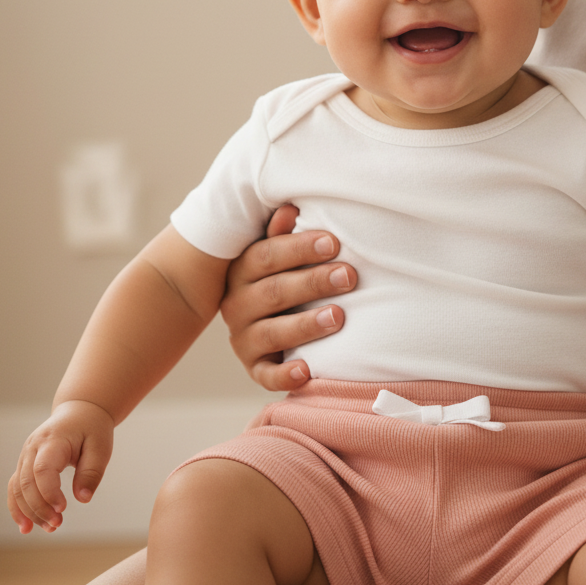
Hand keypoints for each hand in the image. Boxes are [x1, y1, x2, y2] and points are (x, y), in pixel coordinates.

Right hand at [7, 400, 113, 533]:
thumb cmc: (92, 429)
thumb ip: (92, 472)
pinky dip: (18, 508)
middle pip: (27, 483)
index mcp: (53, 440)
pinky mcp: (24, 464)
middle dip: (39, 508)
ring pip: (18, 488)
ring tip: (49, 528)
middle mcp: (33, 447)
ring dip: (29, 512)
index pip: (43, 470)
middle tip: (57, 525)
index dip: (48, 493)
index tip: (62, 509)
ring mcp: (25, 456)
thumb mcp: (101, 447)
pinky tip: (26, 527)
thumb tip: (83, 499)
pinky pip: (15, 488)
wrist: (79, 411)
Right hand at [220, 204, 355, 391]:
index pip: (267, 255)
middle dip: (313, 283)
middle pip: (274, 292)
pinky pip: (266, 375)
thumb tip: (290, 208)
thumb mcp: (278, 253)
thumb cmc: (281, 276)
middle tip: (348, 276)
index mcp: (242, 269)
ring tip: (338, 316)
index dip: (300, 248)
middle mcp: (237, 304)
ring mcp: (244, 338)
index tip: (333, 242)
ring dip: (306, 325)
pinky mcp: (255, 368)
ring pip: (272, 333)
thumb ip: (281, 234)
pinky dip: (285, 376)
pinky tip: (307, 370)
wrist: (264, 319)